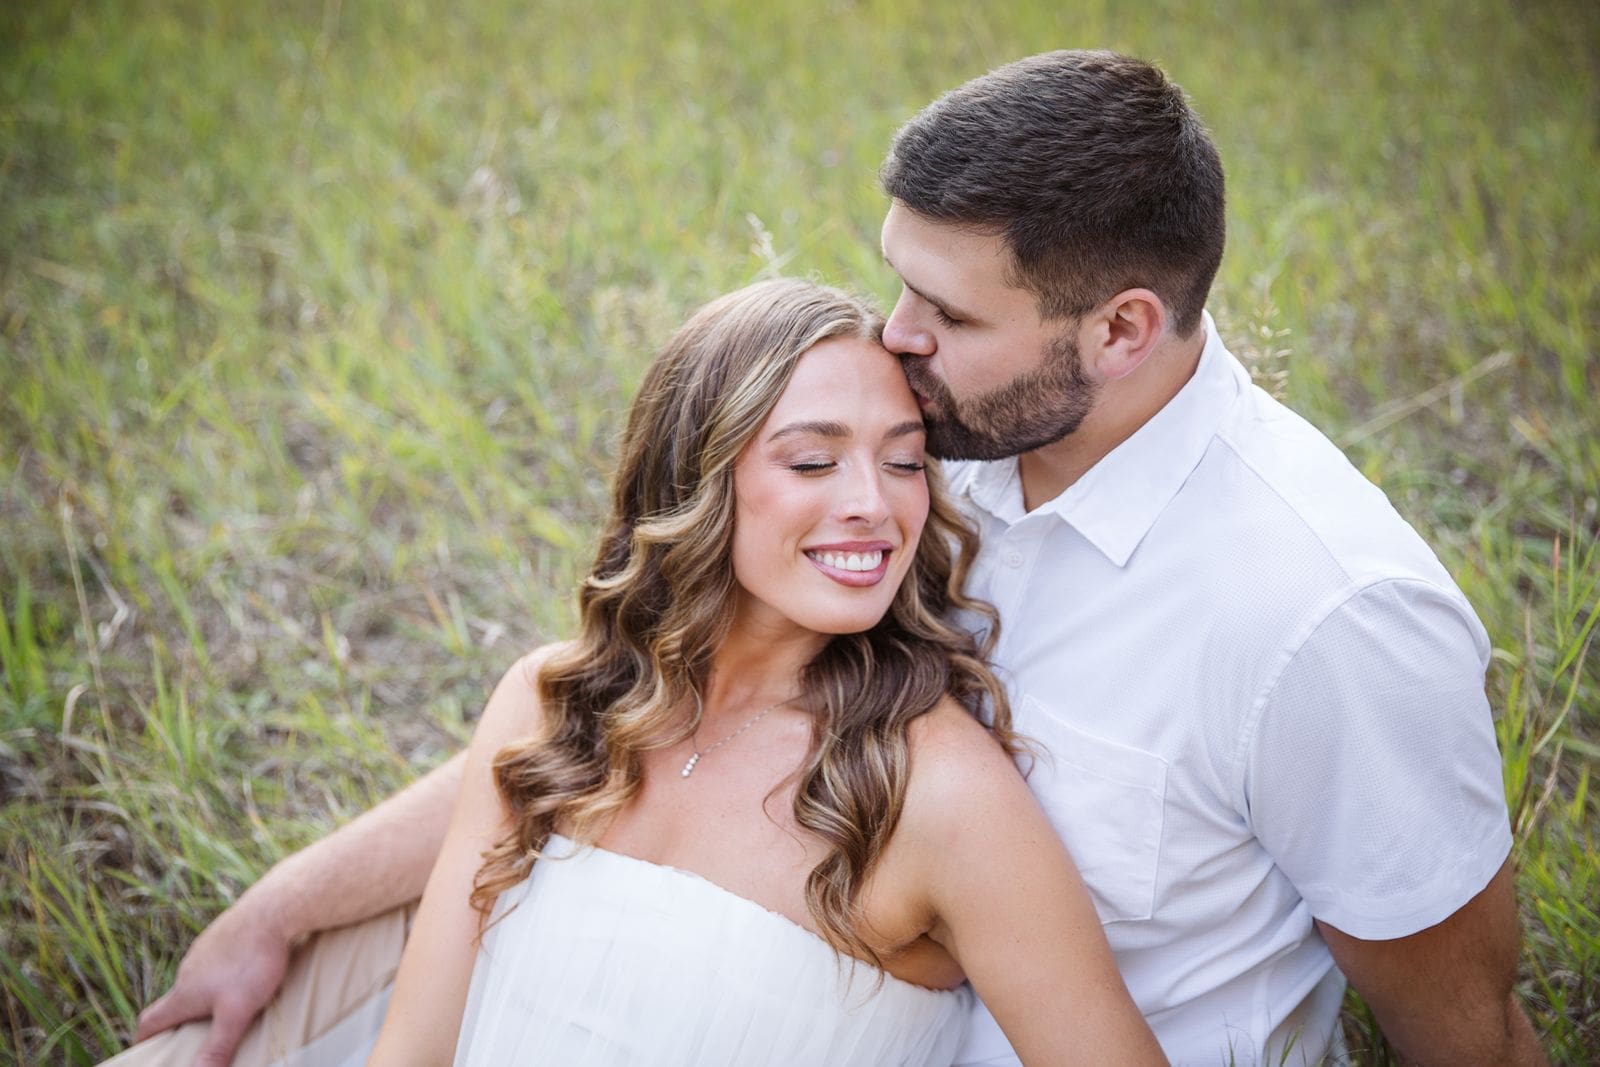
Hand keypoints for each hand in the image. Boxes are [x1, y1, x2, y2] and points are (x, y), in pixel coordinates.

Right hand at [134, 894, 293, 1066]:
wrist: (274, 909)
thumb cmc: (254, 962)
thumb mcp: (236, 1012)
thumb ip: (217, 1047)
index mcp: (184, 992)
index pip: (150, 1020)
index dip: (145, 1039)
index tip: (147, 1050)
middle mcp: (189, 968)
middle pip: (176, 999)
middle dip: (182, 1019)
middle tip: (197, 1034)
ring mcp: (207, 947)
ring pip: (199, 977)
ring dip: (206, 994)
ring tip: (227, 1008)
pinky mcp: (227, 932)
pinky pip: (220, 958)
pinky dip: (226, 972)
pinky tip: (246, 974)